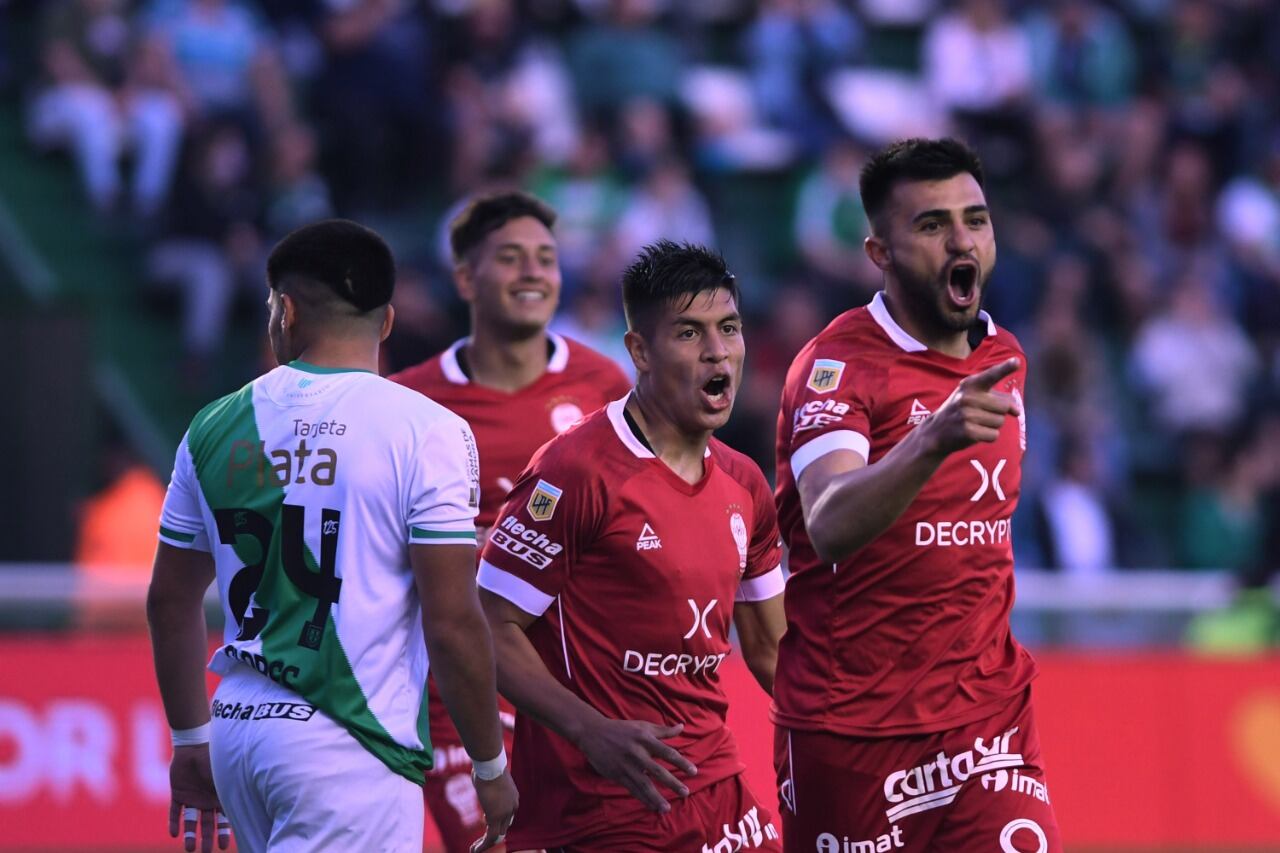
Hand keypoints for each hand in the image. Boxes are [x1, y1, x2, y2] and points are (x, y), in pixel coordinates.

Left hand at [168, 744, 230, 852]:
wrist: (194, 745)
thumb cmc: (214, 759)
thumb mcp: (225, 778)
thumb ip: (229, 792)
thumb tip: (244, 807)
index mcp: (221, 796)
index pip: (224, 819)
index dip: (225, 833)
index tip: (225, 847)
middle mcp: (207, 800)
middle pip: (208, 824)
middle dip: (209, 839)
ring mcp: (192, 798)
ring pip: (191, 821)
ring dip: (191, 835)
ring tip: (190, 849)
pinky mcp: (178, 794)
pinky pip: (175, 811)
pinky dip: (174, 822)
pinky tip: (174, 834)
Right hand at [469, 770, 517, 851]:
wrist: (490, 765)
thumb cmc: (486, 767)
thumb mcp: (489, 777)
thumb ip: (487, 784)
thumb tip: (479, 778)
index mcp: (513, 797)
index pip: (507, 815)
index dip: (496, 820)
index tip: (484, 818)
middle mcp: (512, 806)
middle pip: (504, 827)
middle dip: (492, 835)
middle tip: (480, 842)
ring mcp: (505, 813)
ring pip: (497, 835)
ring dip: (485, 844)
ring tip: (474, 850)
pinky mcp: (495, 817)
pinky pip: (490, 836)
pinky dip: (482, 845)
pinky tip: (474, 850)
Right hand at [576, 717, 696, 811]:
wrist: (593, 733)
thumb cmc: (622, 729)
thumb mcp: (642, 726)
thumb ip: (663, 730)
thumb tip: (682, 727)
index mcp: (645, 739)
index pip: (667, 752)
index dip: (681, 762)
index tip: (693, 772)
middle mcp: (637, 753)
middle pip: (658, 771)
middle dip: (672, 783)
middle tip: (686, 793)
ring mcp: (626, 766)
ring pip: (644, 785)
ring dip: (656, 798)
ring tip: (667, 808)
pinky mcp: (617, 775)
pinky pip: (632, 789)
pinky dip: (643, 799)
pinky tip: (652, 806)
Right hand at [918, 358, 1020, 456]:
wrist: (936, 431)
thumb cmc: (961, 410)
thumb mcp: (973, 396)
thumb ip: (998, 397)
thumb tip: (1017, 411)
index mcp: (970, 384)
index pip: (991, 375)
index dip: (1005, 368)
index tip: (1017, 361)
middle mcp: (968, 397)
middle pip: (1004, 406)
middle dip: (999, 413)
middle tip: (981, 414)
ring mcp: (967, 414)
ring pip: (1000, 422)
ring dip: (992, 425)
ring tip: (975, 423)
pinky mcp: (968, 432)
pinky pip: (994, 435)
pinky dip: (988, 436)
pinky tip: (975, 433)